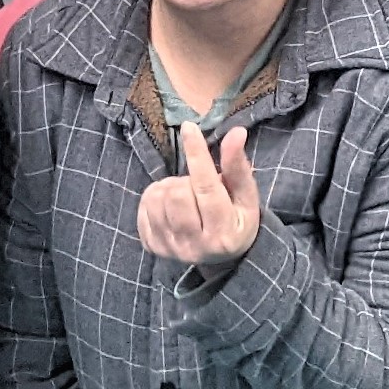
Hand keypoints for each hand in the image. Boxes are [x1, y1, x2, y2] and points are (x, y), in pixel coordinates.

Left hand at [136, 123, 261, 273]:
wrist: (221, 260)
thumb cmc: (236, 220)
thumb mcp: (245, 197)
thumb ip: (238, 166)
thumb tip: (236, 132)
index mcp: (224, 232)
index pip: (207, 187)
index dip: (197, 154)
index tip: (189, 127)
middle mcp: (195, 245)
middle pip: (178, 193)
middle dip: (185, 179)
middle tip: (196, 185)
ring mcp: (171, 249)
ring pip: (157, 198)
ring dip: (169, 187)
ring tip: (184, 194)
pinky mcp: (153, 247)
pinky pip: (143, 208)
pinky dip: (154, 197)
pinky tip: (168, 204)